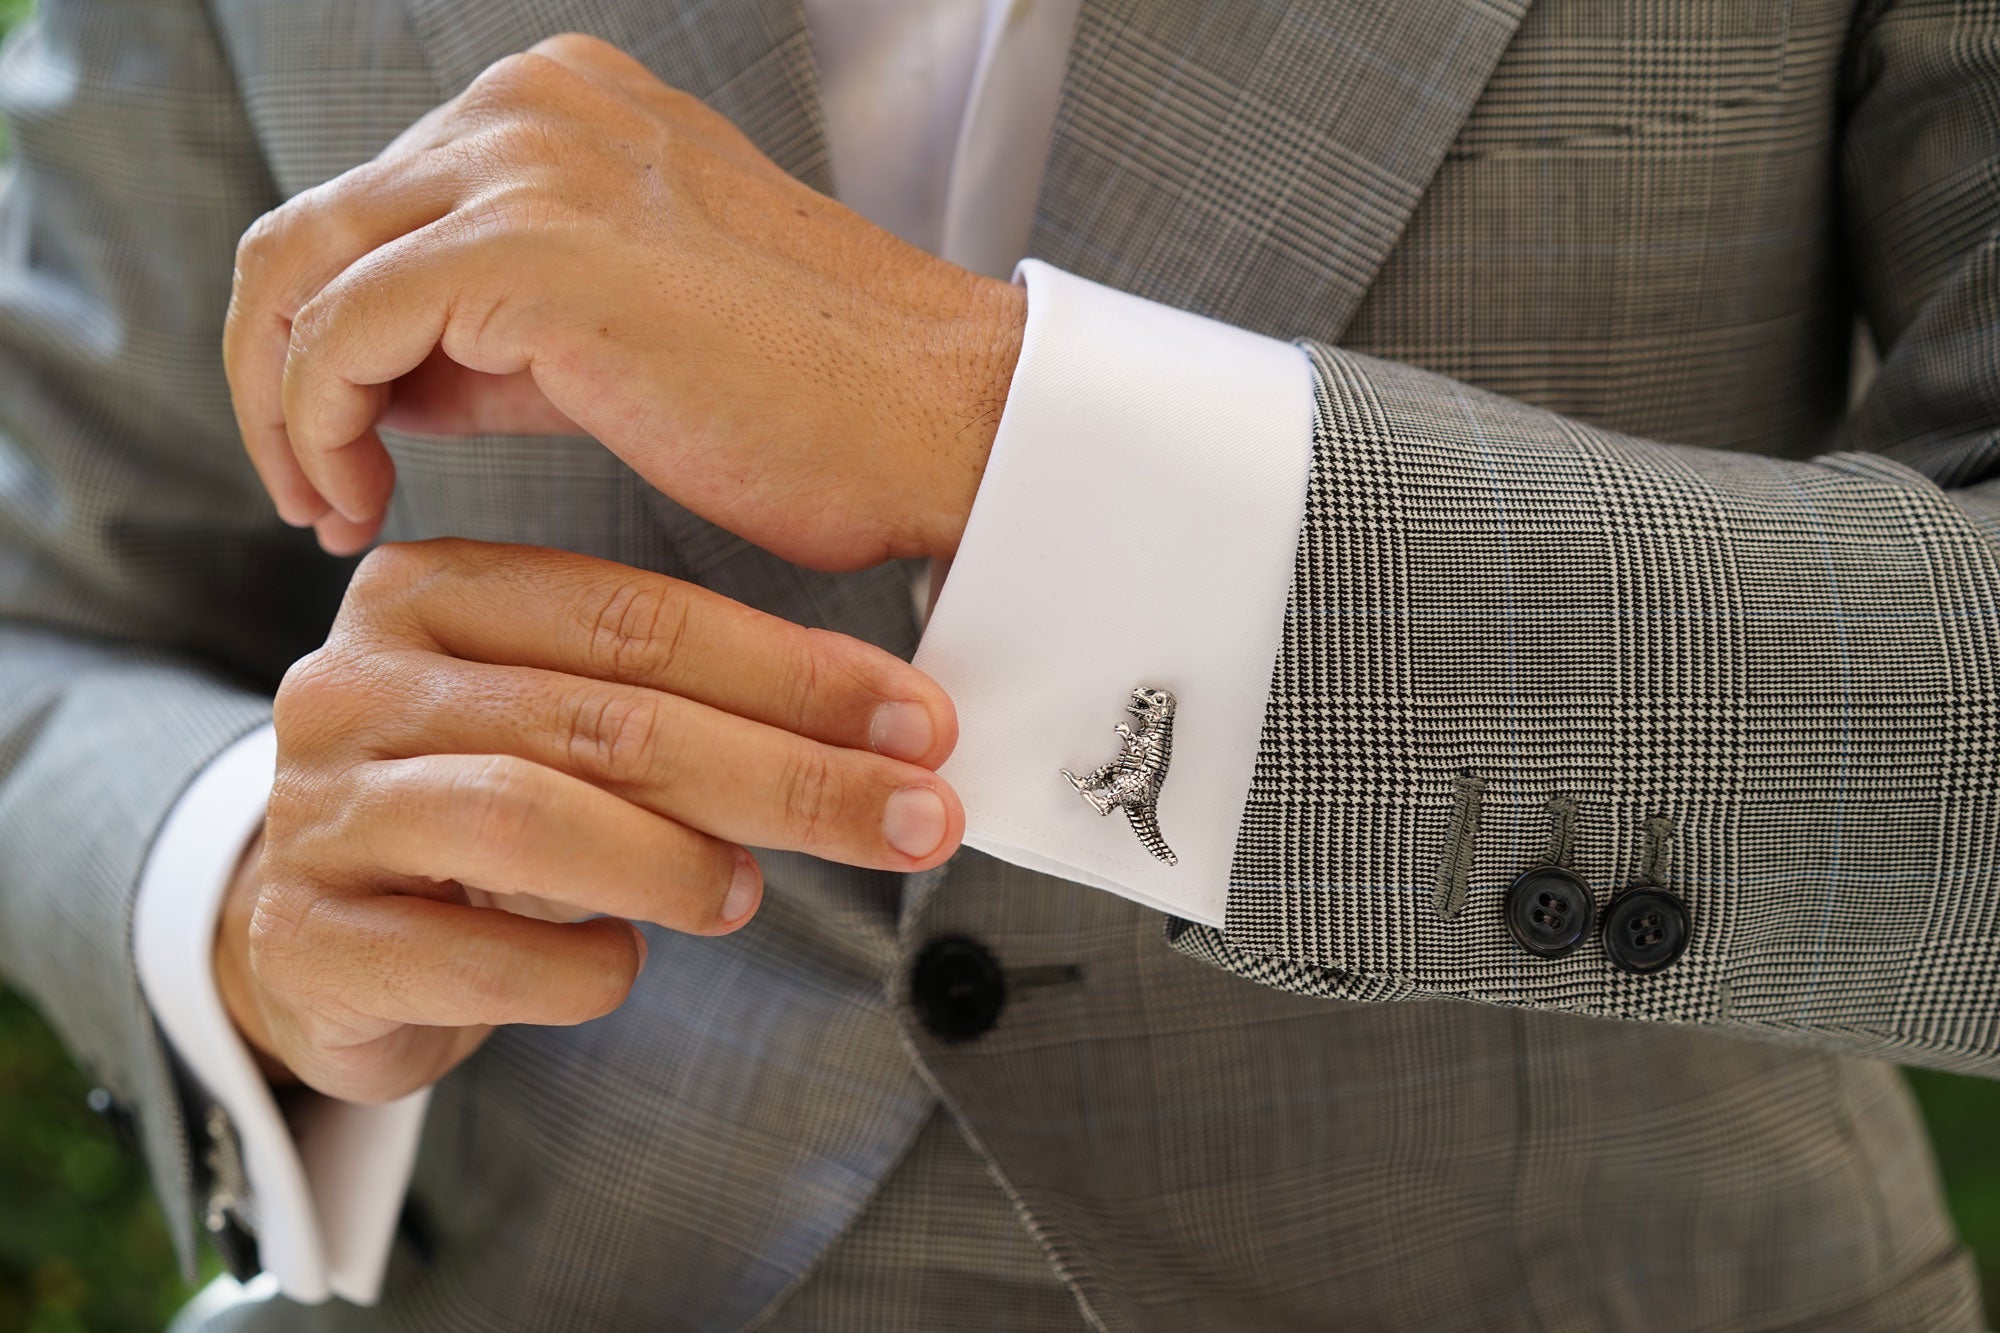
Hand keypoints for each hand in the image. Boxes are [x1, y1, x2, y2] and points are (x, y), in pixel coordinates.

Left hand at [224, 32, 1026, 569]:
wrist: (942, 424)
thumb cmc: (819, 405)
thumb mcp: (623, 336)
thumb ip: (494, 333)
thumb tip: (375, 386)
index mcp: (564, 105)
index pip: (372, 207)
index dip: (328, 339)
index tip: (354, 453)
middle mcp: (532, 103)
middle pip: (312, 228)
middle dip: (280, 373)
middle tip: (316, 492)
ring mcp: (528, 161)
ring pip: (296, 271)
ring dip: (281, 407)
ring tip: (331, 508)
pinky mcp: (526, 250)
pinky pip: (338, 333)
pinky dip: (315, 426)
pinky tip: (358, 502)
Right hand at [224, 538, 960, 1101]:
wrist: (321, 940)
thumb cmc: (480, 818)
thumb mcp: (566, 733)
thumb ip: (685, 710)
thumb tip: (891, 736)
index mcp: (431, 594)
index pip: (637, 616)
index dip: (795, 674)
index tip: (922, 725)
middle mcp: (356, 684)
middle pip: (607, 718)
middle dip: (788, 775)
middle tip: (916, 820)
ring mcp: (318, 811)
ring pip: (527, 816)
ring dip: (674, 862)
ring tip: (745, 897)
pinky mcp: (303, 939)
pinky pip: (467, 954)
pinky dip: (577, 968)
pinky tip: (621, 967)